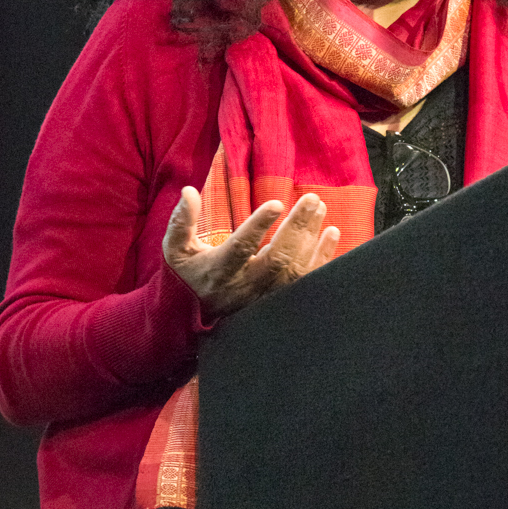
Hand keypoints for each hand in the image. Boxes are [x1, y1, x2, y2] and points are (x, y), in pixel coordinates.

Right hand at [163, 187, 339, 319]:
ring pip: (295, 270)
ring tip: (319, 208)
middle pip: (278, 259)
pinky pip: (306, 281)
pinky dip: (322, 257)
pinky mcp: (279, 301)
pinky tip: (331, 233)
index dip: (258, 226)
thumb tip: (189, 191)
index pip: (241, 248)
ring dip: (312, 238)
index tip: (276, 204)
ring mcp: (265, 297)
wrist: (195, 317)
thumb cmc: (188, 275)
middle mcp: (245, 287)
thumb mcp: (176, 250)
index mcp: (219, 271)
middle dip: (297, 228)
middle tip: (311, 200)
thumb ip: (181, 222)